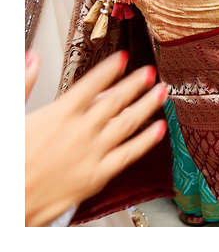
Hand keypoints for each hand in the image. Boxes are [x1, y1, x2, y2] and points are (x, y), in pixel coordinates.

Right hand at [25, 51, 166, 226]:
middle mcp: (81, 131)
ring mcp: (92, 153)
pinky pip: (128, 154)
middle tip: (151, 72)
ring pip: (128, 124)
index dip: (110, 69)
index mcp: (59, 115)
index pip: (92, 83)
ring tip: (162, 92)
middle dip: (136, 84)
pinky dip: (146, 141)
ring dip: (147, 105)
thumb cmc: (8, 162)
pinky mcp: (97, 175)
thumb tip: (32, 58)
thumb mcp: (10, 118)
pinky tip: (159, 129)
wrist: (8, 203)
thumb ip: (24, 85)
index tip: (123, 57)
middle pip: (116, 101)